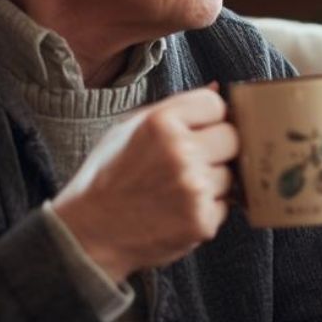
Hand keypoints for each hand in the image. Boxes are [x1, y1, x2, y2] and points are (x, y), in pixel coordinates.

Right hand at [52, 86, 237, 281]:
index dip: (210, 118)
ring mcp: (193, 188)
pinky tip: (177, 211)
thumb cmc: (107, 178)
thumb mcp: (128, 130)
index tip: (198, 131)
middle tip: (191, 163)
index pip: (216, 105)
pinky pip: (224, 206)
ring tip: (176, 191)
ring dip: (212, 182)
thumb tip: (217, 88)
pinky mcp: (202, 221)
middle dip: (217, 149)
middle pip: (232, 137)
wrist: (89, 233)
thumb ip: (175, 108)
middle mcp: (180, 151)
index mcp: (161, 122)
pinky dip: (207, 210)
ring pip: (230, 174)